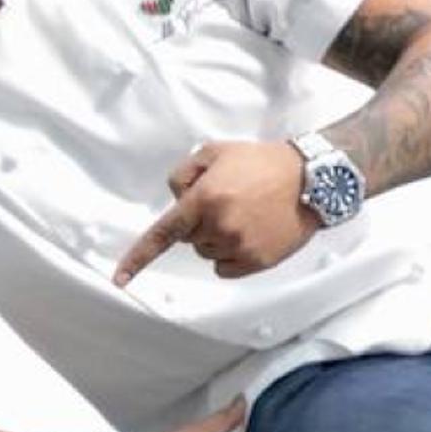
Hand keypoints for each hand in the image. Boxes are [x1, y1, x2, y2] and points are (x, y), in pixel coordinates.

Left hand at [114, 141, 317, 284]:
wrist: (312, 179)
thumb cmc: (260, 162)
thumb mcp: (214, 152)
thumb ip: (183, 173)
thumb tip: (176, 200)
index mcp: (204, 200)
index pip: (163, 234)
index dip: (138, 258)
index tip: (118, 279)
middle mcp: (219, 227)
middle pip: (189, 239)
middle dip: (198, 223)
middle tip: (227, 201)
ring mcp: (239, 247)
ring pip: (207, 253)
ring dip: (216, 238)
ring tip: (244, 215)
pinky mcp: (257, 262)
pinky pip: (225, 269)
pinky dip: (230, 256)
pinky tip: (249, 233)